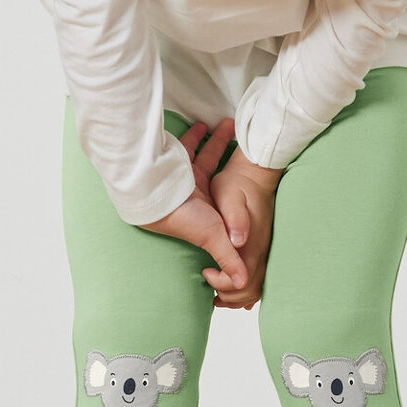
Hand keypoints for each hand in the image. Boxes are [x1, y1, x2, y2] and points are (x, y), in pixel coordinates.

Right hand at [137, 119, 246, 291]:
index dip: (238, 194)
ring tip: (228, 123)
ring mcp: (184, 176)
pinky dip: (195, 135)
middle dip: (229, 159)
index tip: (254, 179)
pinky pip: (187, 145)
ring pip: (204, 155)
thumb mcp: (213, 236)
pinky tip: (204, 124)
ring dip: (215, 140)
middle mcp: (194, 194)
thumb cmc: (181, 216)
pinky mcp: (175, 161)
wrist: (152, 192)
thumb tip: (241, 282)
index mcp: (205, 211)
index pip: (225, 203)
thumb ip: (227, 257)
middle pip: (218, 174)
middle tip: (244, 142)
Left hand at [209, 151, 281, 308]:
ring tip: (217, 295)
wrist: (254, 175)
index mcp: (251, 242)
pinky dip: (247, 290)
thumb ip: (236, 219)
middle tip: (209, 285)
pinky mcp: (261, 248)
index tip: (206, 271)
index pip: (241, 279)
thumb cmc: (238, 185)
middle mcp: (261, 250)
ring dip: (238, 296)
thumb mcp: (231, 197)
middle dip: (229, 296)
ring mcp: (263, 250)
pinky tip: (235, 291)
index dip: (222, 282)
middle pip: (250, 288)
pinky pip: (259, 278)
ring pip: (256, 287)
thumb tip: (238, 242)